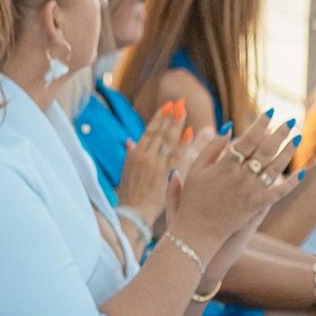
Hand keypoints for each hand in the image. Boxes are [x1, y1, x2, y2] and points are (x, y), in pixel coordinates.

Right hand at [118, 100, 185, 226]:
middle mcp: (143, 156)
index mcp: (133, 154)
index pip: (148, 131)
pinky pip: (176, 154)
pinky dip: (183, 142)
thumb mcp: (126, 171)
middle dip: (169, 116)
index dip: (159, 117)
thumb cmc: (130, 194)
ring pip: (167, 139)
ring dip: (176, 123)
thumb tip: (129, 139)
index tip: (167, 106)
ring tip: (183, 109)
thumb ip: (131, 153)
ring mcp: (154, 164)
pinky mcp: (165, 173)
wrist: (133, 214)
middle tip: (179, 102)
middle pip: (159, 131)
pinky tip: (190, 131)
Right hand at [165, 113, 296, 270]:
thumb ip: (210, 148)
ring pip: (276, 167)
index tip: (269, 113)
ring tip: (296, 139)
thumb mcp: (194, 171)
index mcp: (224, 166)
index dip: (260, 124)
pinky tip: (299, 173)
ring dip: (288, 151)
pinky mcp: (258, 205)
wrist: (196, 231)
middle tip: (288, 122)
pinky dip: (291, 183)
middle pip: (266, 149)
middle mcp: (241, 176)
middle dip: (279, 133)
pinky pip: (279, 192)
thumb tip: (227, 128)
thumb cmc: (192, 200)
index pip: (248, 139)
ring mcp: (251, 191)